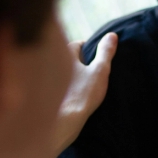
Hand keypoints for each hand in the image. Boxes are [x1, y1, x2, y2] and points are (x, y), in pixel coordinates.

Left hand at [52, 32, 116, 154]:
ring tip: (84, 85)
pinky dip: (66, 88)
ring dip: (72, 76)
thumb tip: (112, 35)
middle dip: (79, 62)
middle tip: (92, 71)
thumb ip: (105, 53)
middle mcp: (51, 63)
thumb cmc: (82, 94)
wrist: (61, 122)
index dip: (89, 49)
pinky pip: (58, 86)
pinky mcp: (45, 94)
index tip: (97, 56)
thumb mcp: (99, 71)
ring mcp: (47, 80)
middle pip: (69, 59)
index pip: (78, 45)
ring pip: (63, 73)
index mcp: (64, 54)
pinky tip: (74, 97)